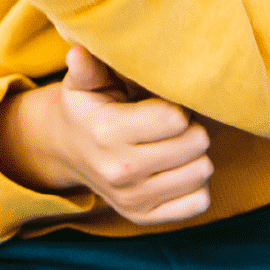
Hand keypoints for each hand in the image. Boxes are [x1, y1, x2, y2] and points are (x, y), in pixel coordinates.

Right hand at [0, 46, 213, 224]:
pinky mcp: (144, 218)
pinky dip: (196, 184)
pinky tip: (178, 168)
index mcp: (107, 132)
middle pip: (194, 144)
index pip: (174, 119)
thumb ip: (88, 67)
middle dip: (191, 127)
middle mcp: (120, 171)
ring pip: (201, 172)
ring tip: (176, 143)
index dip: (179, 104)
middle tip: (174, 122)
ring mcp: (133, 200)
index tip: (166, 102)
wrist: (67, 152)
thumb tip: (78, 51)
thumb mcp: (83, 84)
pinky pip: (198, 202)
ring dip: (196, 154)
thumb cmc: (87, 108)